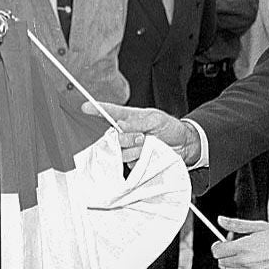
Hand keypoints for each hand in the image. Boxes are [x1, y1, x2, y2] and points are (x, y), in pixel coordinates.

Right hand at [81, 101, 200, 164]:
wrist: (183, 145)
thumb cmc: (170, 128)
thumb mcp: (156, 119)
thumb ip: (138, 122)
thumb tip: (121, 125)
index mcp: (130, 118)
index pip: (110, 112)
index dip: (97, 109)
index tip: (85, 107)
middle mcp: (126, 133)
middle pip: (112, 136)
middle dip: (125, 137)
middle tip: (141, 137)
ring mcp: (129, 147)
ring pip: (120, 151)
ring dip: (135, 149)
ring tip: (149, 144)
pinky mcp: (134, 161)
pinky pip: (129, 162)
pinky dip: (140, 158)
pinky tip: (149, 154)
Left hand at [214, 217, 268, 268]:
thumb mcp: (259, 226)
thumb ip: (237, 224)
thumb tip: (221, 220)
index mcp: (244, 247)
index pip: (217, 250)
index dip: (217, 245)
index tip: (220, 243)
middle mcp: (244, 261)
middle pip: (220, 261)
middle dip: (223, 254)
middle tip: (233, 248)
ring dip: (229, 263)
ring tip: (240, 256)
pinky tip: (245, 266)